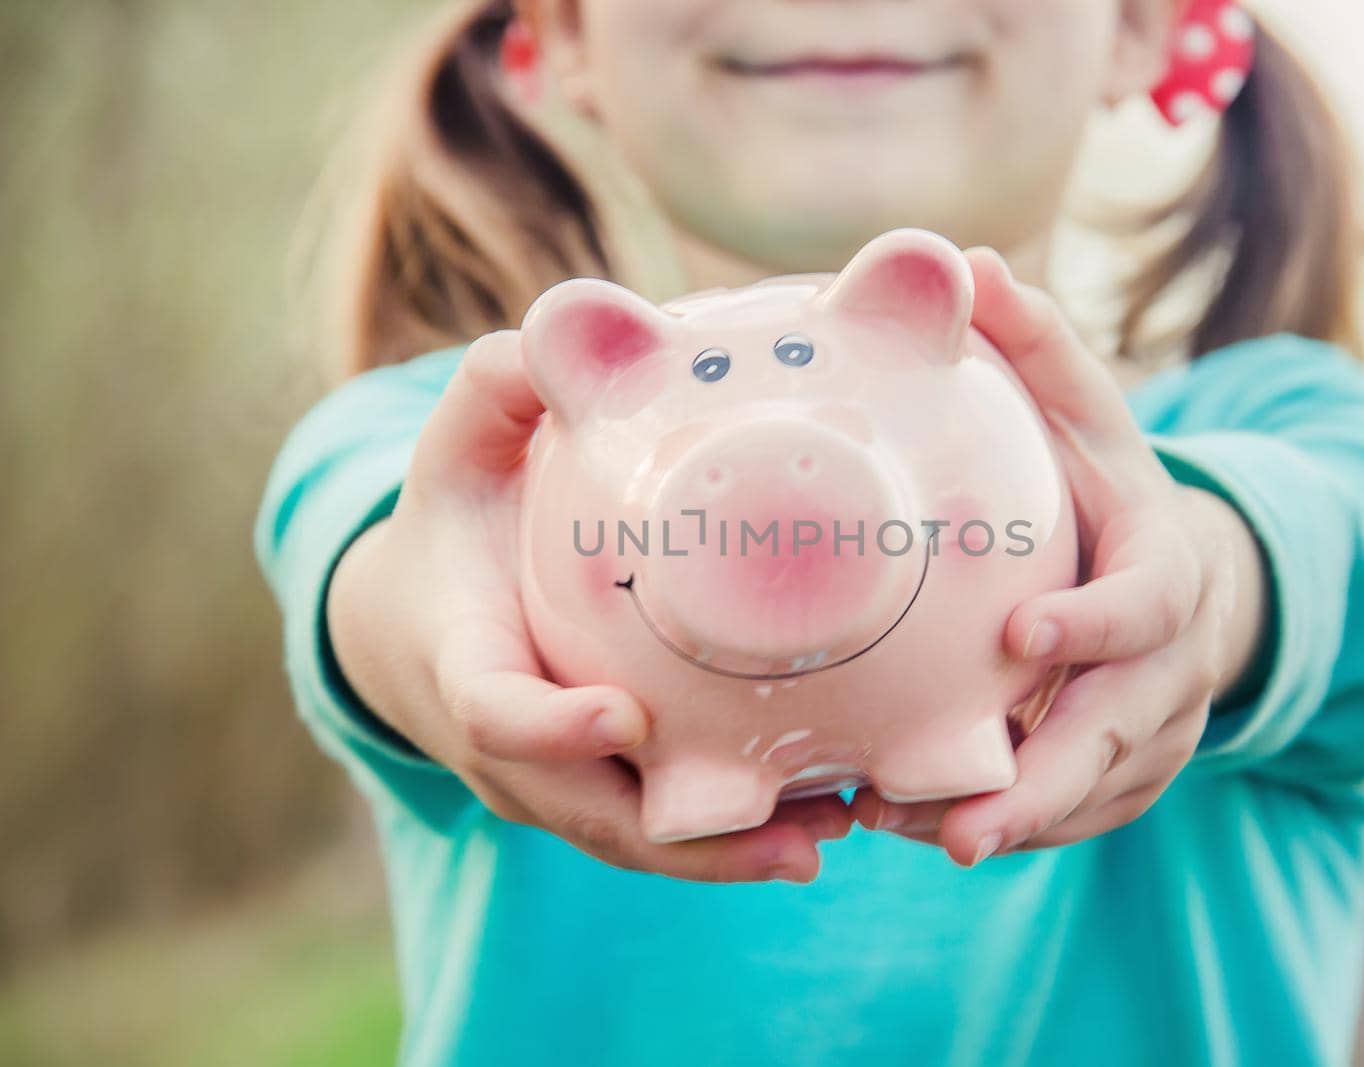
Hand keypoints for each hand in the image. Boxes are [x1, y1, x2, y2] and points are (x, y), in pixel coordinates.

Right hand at [329, 330, 849, 882]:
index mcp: (463, 665)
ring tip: (834, 833)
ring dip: (732, 853)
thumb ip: (495, 392)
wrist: (417, 622)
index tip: (626, 720)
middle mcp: (508, 751)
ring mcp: (551, 784)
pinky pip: (664, 830)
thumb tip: (554, 332)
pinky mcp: (596, 792)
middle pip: (590, 814)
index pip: (495, 713)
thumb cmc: (451, 524)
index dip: (552, 729)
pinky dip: (735, 838)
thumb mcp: (456, 453)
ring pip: (638, 841)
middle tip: (796, 830)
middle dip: (687, 837)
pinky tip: (827, 819)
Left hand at [849, 248, 1266, 863]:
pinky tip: (921, 834)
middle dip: (1046, 782)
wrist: (1196, 585)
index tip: (1022, 636)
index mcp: (1164, 570)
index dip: (1094, 624)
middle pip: (1122, 732)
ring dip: (1009, 819)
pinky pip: (1078, 818)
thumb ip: (1039, 348)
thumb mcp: (1090, 418)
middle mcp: (1170, 664)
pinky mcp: (1131, 776)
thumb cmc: (1114, 494)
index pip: (1146, 603)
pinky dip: (1012, 830)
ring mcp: (1157, 731)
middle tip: (962, 825)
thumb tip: (966, 259)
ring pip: (1092, 793)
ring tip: (909, 836)